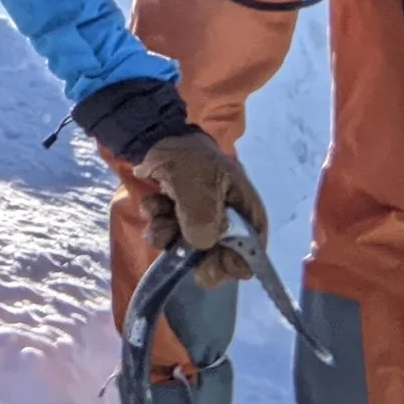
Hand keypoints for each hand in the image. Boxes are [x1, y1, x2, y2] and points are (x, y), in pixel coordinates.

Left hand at [134, 130, 266, 286]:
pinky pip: (169, 235)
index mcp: (247, 214)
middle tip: (173, 235)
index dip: (228, 265)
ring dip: (166, 233)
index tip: (203, 263)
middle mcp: (229, 223)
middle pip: (215, 258)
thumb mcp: (199, 184)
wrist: (158, 138)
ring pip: (185, 248)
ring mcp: (204, 222)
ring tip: (159, 210)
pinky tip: (154, 203)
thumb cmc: (190, 159)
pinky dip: (158, 222)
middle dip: (187, 249)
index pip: (249, 257)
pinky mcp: (181, 219)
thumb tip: (201, 245)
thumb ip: (203, 218)